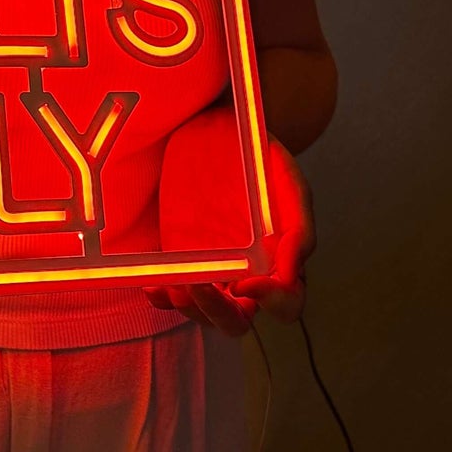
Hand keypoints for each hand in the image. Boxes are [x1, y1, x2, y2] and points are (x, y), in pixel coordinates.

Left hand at [148, 109, 315, 332]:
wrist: (216, 130)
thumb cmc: (258, 157)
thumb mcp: (286, 181)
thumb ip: (298, 228)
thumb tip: (289, 275)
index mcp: (281, 262)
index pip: (286, 304)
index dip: (271, 301)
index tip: (246, 283)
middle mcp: (247, 275)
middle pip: (237, 321)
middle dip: (217, 312)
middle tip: (198, 285)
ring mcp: (211, 271)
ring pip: (203, 314)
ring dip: (188, 306)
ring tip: (175, 280)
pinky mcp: (181, 260)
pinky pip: (172, 294)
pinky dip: (162, 298)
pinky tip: (153, 287)